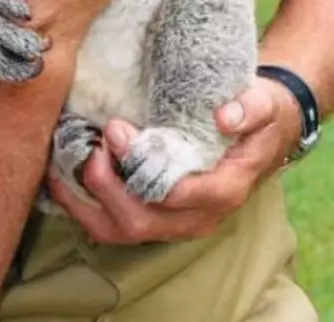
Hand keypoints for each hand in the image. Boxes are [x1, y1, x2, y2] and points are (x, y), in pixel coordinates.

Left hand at [43, 77, 303, 243]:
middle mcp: (198, 217)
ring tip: (69, 161)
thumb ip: (251, 107)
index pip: (174, 195)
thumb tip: (225, 116)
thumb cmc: (262, 115)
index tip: (118, 129)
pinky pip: (113, 226)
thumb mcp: (265, 102)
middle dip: (106, 186)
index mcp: (225, 190)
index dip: (139, 166)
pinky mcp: (158, 217)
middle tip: (93, 142)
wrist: (264, 132)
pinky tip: (67, 175)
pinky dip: (85, 206)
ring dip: (86, 202)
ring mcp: (176, 223)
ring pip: (120, 231)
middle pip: (139, 221)